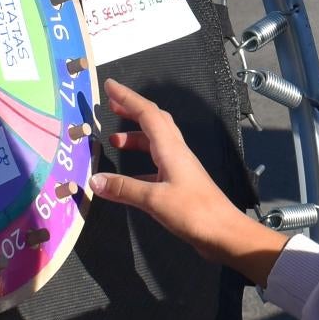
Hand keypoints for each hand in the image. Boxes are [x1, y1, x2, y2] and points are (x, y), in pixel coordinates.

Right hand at [90, 80, 287, 284]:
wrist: (225, 234)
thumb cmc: (193, 212)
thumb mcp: (154, 200)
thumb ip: (124, 189)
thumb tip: (93, 180)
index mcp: (171, 148)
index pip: (147, 114)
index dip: (128, 98)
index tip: (109, 86)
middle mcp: (176, 153)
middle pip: (155, 122)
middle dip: (132, 111)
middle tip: (111, 105)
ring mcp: (180, 168)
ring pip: (156, 143)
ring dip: (136, 137)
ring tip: (113, 141)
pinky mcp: (180, 185)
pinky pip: (156, 165)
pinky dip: (140, 164)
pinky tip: (127, 176)